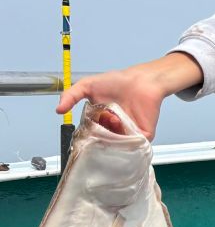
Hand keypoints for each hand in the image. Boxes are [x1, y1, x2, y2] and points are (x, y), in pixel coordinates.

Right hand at [53, 52, 202, 140]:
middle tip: (99, 124)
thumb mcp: (87, 86)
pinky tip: (122, 127)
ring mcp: (129, 133)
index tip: (83, 133)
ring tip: (112, 118)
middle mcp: (114, 129)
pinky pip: (134, 145)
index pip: (91, 135)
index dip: (86, 136)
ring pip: (117, 146)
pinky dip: (127, 140)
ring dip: (112, 136)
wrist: (141, 79)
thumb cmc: (117, 81)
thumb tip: (58, 110)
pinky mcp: (144, 135)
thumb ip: (70, 96)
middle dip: (99, 137)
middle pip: (103, 143)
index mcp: (101, 121)